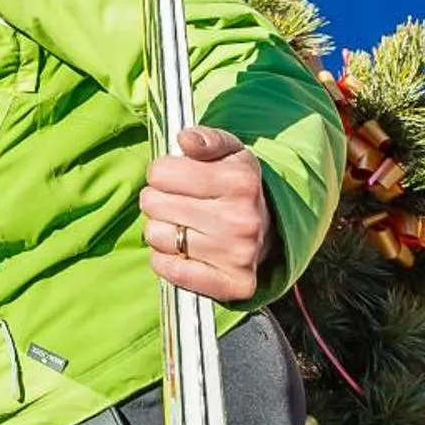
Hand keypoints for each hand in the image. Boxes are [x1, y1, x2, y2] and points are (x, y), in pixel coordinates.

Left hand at [140, 126, 273, 301]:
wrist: (271, 229)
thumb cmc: (238, 187)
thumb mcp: (229, 152)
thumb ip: (206, 139)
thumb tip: (186, 140)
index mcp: (240, 181)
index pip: (160, 172)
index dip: (162, 173)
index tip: (176, 178)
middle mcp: (241, 220)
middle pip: (152, 203)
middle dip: (158, 200)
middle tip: (179, 203)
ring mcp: (238, 255)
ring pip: (156, 236)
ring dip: (161, 230)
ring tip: (184, 225)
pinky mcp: (232, 285)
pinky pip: (170, 269)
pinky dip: (166, 260)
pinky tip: (183, 249)